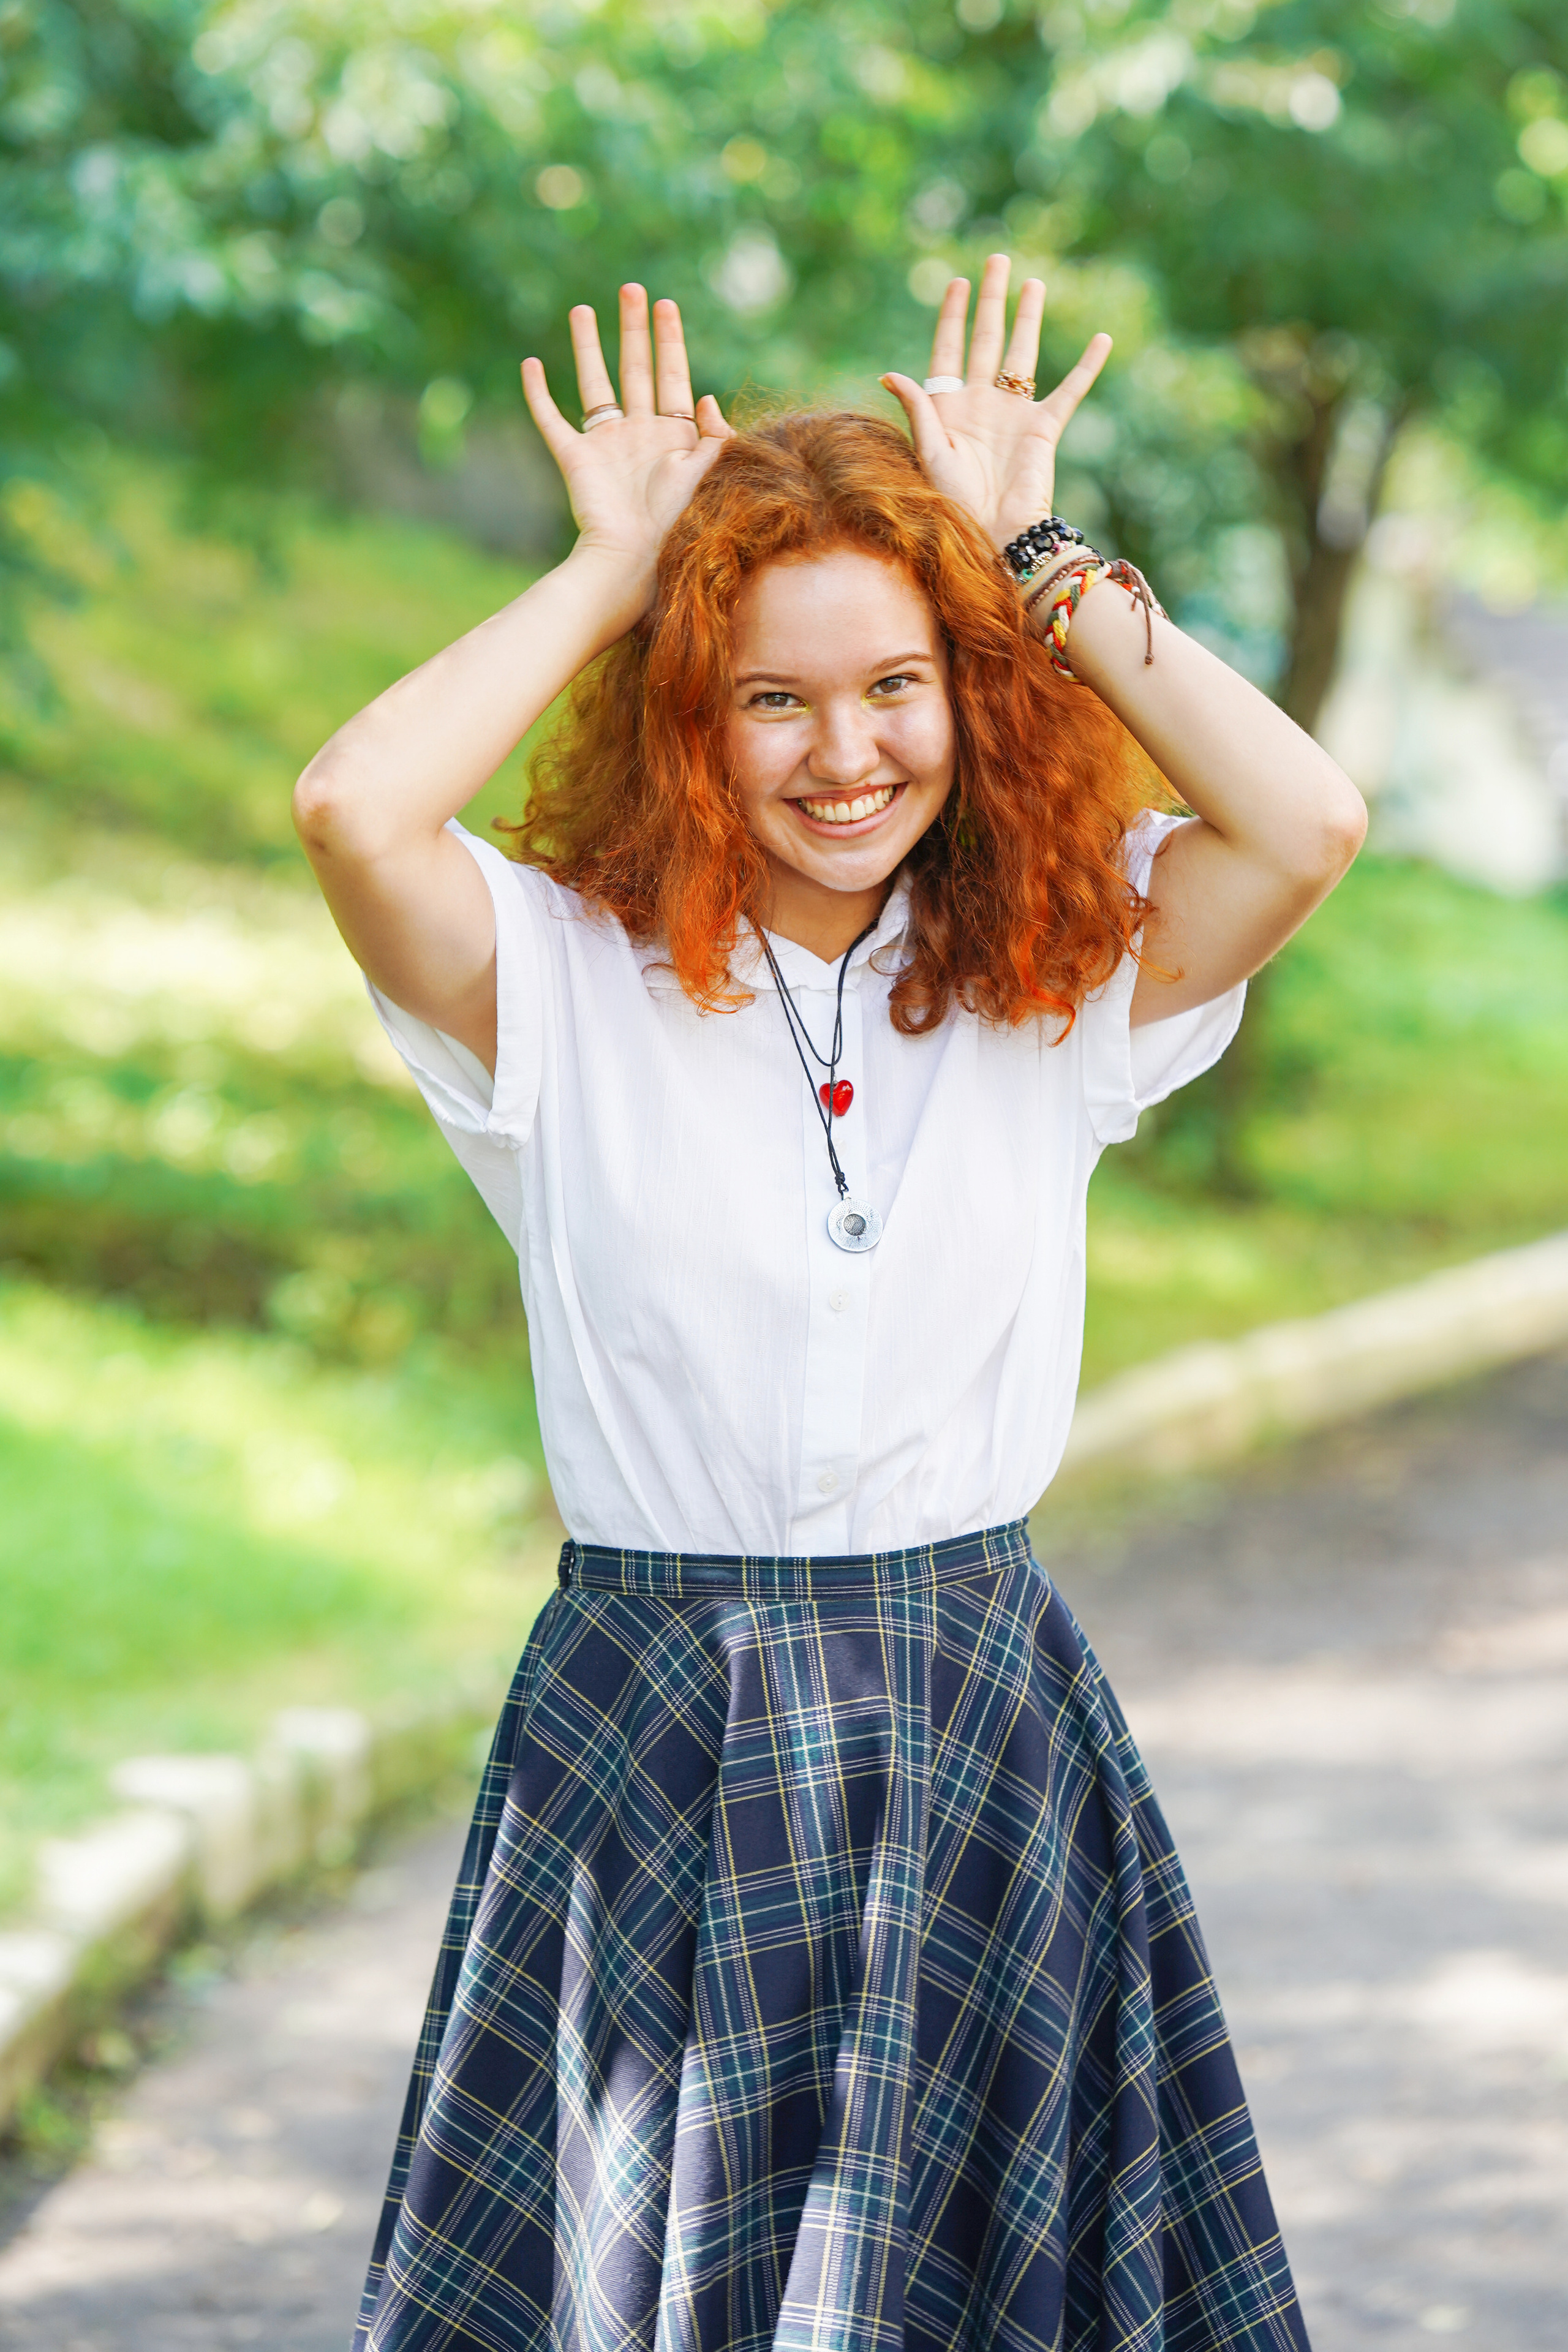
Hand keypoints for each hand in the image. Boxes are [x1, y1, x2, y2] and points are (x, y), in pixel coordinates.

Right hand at [522, 285, 733, 605]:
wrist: (637, 560)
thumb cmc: (680, 525)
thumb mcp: (712, 474)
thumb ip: (717, 436)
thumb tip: (706, 396)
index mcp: (674, 437)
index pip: (673, 376)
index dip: (670, 339)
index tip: (667, 304)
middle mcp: (639, 435)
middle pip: (636, 368)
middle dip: (634, 328)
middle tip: (631, 288)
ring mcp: (606, 445)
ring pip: (594, 382)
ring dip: (588, 345)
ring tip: (583, 308)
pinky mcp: (575, 458)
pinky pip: (551, 419)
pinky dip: (538, 394)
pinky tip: (531, 365)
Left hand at [880, 254, 1111, 551]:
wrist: (995, 535)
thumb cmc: (956, 504)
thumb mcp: (931, 454)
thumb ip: (918, 410)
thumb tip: (889, 374)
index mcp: (950, 409)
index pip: (949, 350)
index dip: (953, 316)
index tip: (957, 283)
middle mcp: (982, 404)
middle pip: (986, 340)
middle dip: (991, 301)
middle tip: (996, 260)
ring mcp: (1013, 414)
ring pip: (1023, 354)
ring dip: (1028, 318)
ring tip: (1033, 283)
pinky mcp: (1043, 429)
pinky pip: (1071, 390)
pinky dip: (1087, 366)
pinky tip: (1101, 340)